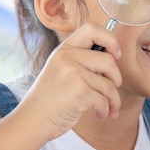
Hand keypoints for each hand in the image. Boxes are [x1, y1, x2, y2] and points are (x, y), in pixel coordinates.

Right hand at [14, 23, 122, 141]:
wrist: (32, 121)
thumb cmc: (51, 99)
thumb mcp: (61, 70)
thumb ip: (82, 60)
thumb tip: (114, 55)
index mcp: (64, 49)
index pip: (92, 28)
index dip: (110, 39)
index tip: (116, 55)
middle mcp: (67, 57)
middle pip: (109, 60)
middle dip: (116, 79)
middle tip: (111, 91)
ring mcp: (72, 74)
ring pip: (109, 84)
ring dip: (113, 101)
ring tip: (107, 109)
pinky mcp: (79, 92)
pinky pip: (104, 100)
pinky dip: (106, 110)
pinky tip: (99, 114)